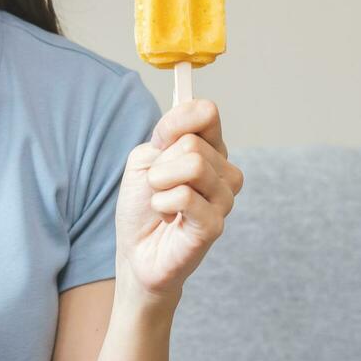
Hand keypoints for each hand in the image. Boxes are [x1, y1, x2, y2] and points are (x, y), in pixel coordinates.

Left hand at [111, 98, 244, 305]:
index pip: (207, 112)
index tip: (159, 143)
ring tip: (161, 203)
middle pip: (192, 142)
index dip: (175, 122)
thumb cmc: (142, 205)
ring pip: (193, 165)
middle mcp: (224, 172)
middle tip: (156, 187)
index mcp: (210, 151)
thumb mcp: (145, 157)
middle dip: (160, 164)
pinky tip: (166, 218)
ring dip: (159, 184)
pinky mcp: (215, 225)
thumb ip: (170, 131)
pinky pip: (185, 196)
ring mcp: (224, 200)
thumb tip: (201, 108)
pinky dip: (161, 204)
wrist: (136, 251)